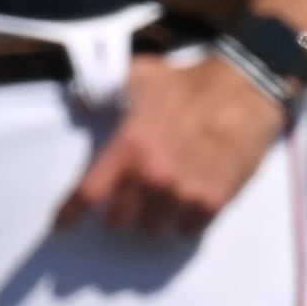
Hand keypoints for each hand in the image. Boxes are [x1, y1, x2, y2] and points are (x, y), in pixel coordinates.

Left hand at [55, 55, 286, 240]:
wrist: (244, 89)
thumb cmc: (190, 81)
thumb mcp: (141, 75)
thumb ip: (106, 90)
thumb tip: (78, 101)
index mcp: (128, 148)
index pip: (88, 194)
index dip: (69, 214)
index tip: (62, 226)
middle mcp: (151, 177)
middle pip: (118, 221)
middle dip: (119, 212)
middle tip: (128, 201)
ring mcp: (182, 194)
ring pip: (153, 229)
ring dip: (152, 218)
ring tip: (161, 203)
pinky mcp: (212, 202)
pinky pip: (187, 230)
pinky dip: (184, 222)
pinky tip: (189, 205)